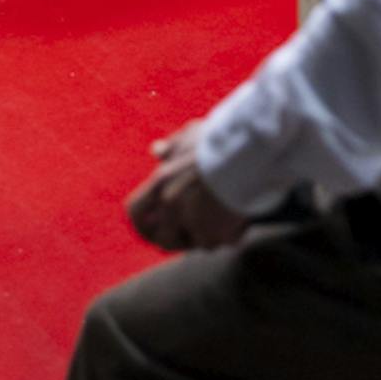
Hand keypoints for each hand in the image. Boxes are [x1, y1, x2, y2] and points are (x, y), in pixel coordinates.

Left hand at [125, 119, 248, 254]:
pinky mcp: (213, 235)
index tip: (156, 226)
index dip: (143, 224)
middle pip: (165, 240)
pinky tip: (245, 216)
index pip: (135, 212)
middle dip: (181, 240)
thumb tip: (156, 150)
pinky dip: (236, 232)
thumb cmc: (220, 140)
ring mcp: (190, 223)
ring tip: (229, 216)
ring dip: (213, 236)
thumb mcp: (191, 135)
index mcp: (160, 181)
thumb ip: (172, 147)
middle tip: (201, 230)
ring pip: (200, 244)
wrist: (246, 150)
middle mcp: (170, 205)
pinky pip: (226, 241)